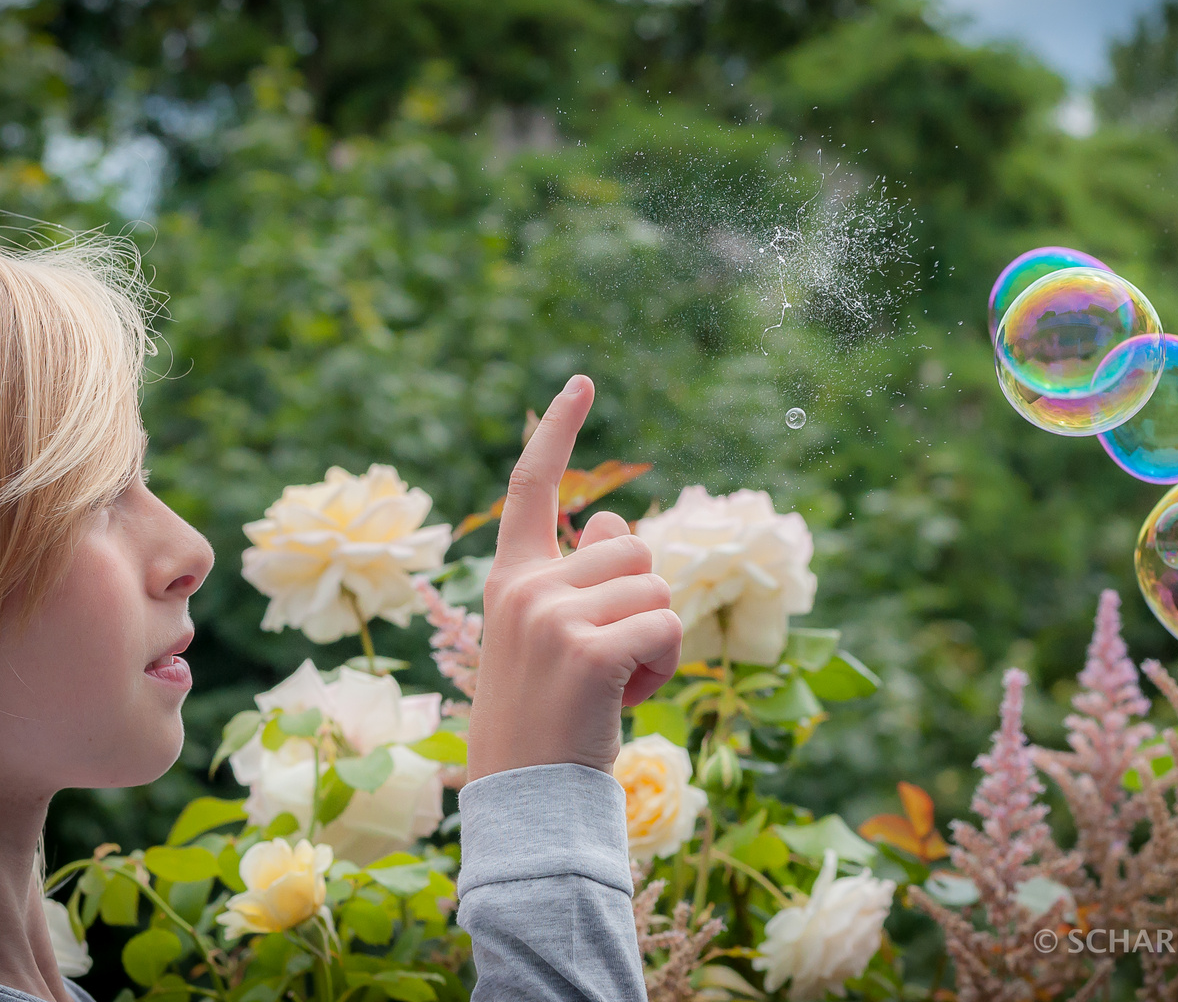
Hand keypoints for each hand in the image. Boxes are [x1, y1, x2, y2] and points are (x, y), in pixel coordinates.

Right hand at [466, 375, 682, 780]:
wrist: (527, 795)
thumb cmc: (547, 717)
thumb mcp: (550, 637)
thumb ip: (581, 577)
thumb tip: (618, 521)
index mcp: (511, 579)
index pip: (533, 487)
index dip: (559, 431)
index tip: (581, 382)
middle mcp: (526, 587)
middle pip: (632, 546)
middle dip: (642, 601)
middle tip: (608, 662)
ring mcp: (553, 616)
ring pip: (657, 587)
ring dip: (658, 638)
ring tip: (614, 684)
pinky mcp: (588, 650)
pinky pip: (666, 626)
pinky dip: (664, 665)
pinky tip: (627, 698)